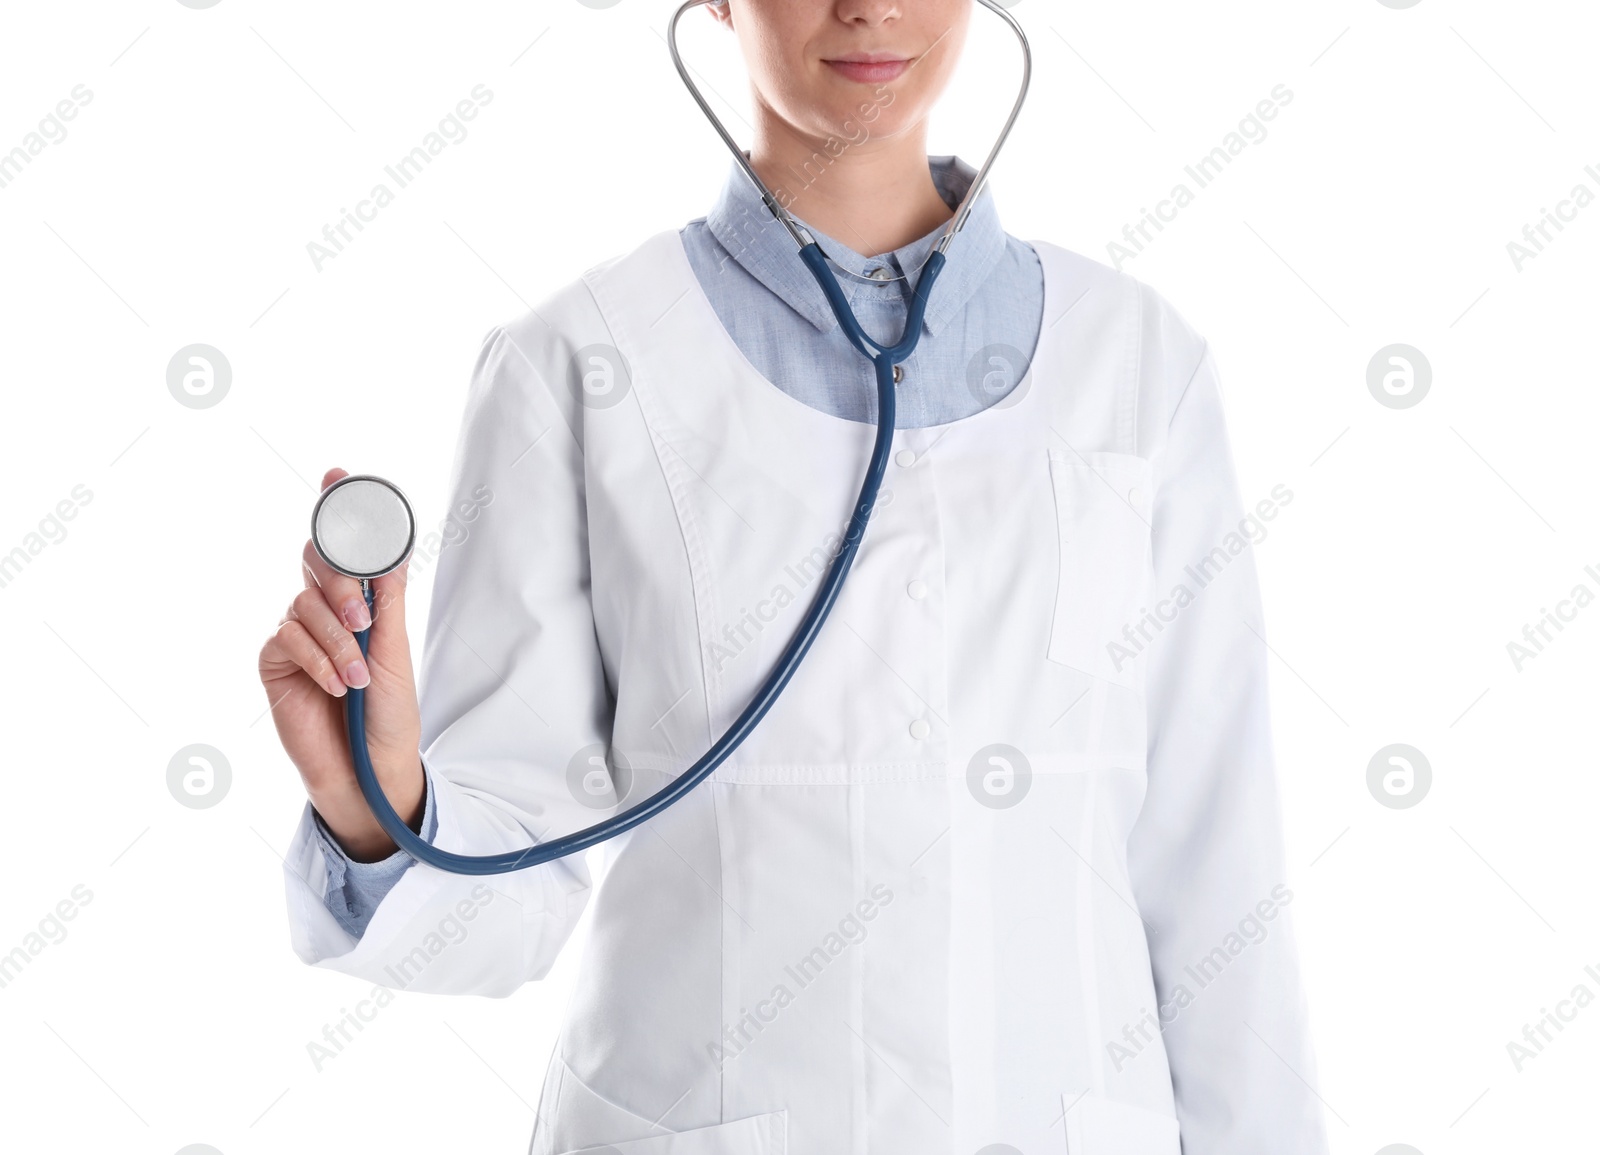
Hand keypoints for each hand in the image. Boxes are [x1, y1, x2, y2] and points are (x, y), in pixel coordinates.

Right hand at [258, 467, 423, 861]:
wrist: (370, 768)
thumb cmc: (388, 714)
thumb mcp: (396, 651)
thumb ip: (386, 599)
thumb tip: (389, 546)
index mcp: (361, 601)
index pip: (347, 547)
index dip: (339, 509)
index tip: (337, 474)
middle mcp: (326, 609)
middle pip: (319, 562)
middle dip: (342, 584)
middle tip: (363, 620)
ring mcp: (297, 633)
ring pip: (306, 604)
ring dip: (336, 640)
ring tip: (356, 677)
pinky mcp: (275, 660)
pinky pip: (287, 638)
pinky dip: (316, 660)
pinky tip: (333, 687)